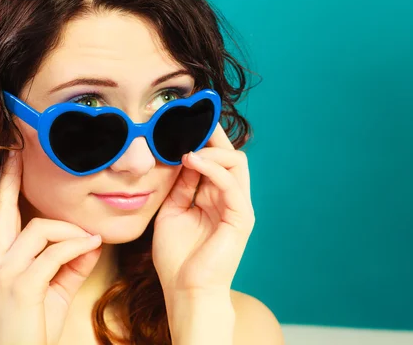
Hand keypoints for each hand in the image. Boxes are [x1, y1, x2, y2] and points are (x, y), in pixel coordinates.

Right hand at [0, 150, 102, 344]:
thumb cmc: (38, 322)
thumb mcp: (59, 285)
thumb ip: (75, 260)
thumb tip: (92, 238)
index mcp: (5, 257)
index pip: (3, 215)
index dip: (6, 186)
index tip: (11, 159)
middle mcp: (0, 260)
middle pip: (6, 211)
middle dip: (11, 181)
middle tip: (18, 156)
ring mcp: (8, 272)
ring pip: (41, 229)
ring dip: (71, 231)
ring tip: (89, 241)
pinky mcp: (22, 286)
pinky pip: (55, 253)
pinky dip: (77, 247)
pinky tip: (91, 246)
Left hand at [153, 123, 254, 300]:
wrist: (186, 291)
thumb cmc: (177, 258)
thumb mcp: (171, 212)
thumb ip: (179, 186)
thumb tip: (180, 157)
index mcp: (214, 198)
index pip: (216, 160)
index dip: (203, 140)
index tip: (183, 122)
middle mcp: (230, 199)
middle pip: (230, 155)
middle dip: (212, 136)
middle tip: (190, 120)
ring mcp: (238, 207)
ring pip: (235, 162)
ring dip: (211, 150)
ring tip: (186, 148)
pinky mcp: (241, 217)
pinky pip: (231, 182)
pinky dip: (212, 167)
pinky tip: (191, 160)